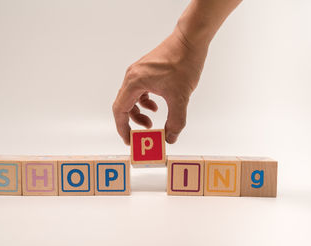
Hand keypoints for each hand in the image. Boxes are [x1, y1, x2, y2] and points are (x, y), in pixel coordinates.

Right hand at [112, 27, 207, 144]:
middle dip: (132, 123)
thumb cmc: (183, 62)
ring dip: (139, 113)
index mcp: (134, 82)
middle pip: (123, 105)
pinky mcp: (146, 71)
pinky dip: (144, 102)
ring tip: (151, 122)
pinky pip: (139, 91)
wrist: (190, 39)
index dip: (122, 128)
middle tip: (141, 135)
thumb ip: (176, 121)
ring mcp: (138, 73)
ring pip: (131, 99)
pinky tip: (156, 106)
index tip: (129, 140)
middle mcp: (132, 76)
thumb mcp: (180, 97)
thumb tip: (170, 138)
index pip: (120, 110)